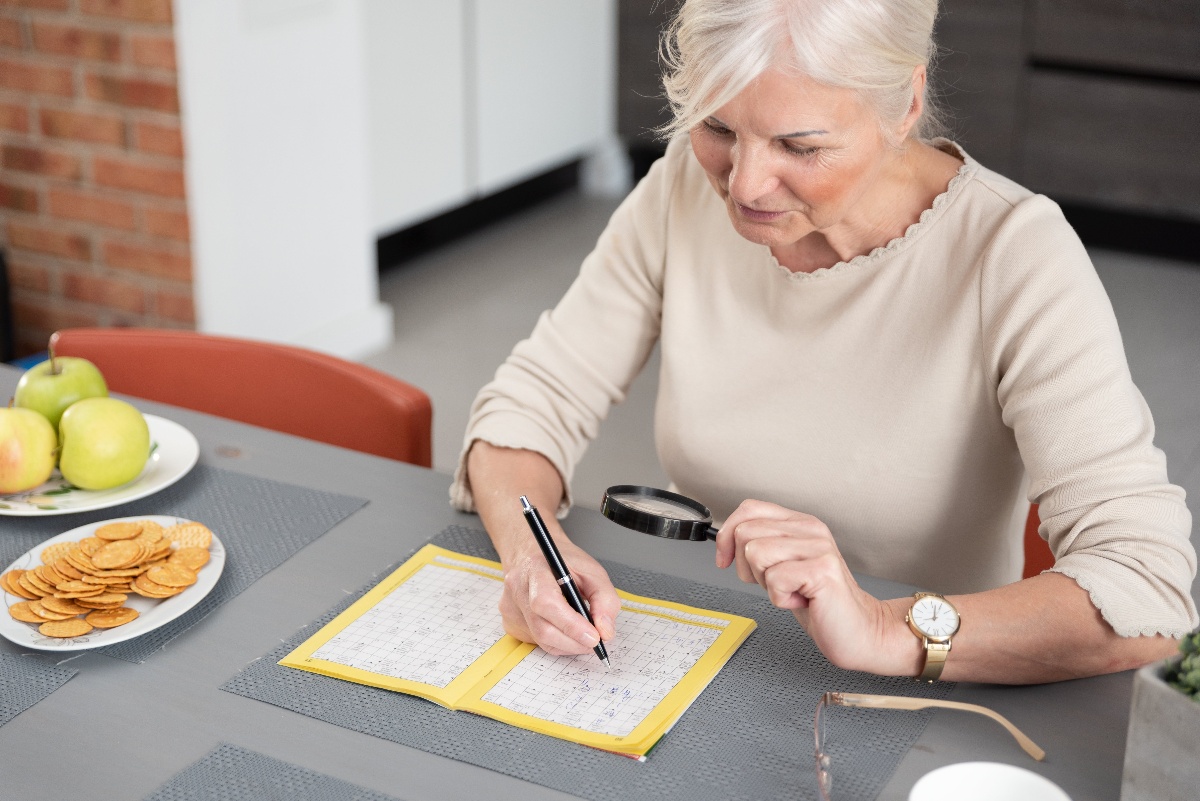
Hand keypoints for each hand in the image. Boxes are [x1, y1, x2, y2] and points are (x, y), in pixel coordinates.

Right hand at [498, 526, 620, 655]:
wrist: (535, 554)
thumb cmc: (563, 562)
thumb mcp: (592, 570)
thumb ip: (604, 600)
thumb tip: (605, 631)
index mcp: (535, 569)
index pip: (547, 603)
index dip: (571, 625)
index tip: (594, 636)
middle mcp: (517, 589)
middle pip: (543, 628)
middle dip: (574, 641)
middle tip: (595, 641)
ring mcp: (510, 608)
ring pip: (541, 640)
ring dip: (568, 644)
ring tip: (584, 635)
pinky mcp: (510, 622)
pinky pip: (537, 642)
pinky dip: (557, 642)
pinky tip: (565, 629)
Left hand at [715, 499, 906, 674]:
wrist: (857, 630)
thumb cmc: (818, 602)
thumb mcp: (781, 567)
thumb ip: (760, 546)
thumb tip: (724, 539)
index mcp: (799, 523)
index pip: (750, 509)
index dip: (727, 535)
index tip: (724, 559)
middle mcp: (810, 529)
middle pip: (745, 533)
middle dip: (747, 567)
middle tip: (775, 583)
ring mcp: (818, 547)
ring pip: (756, 553)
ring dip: (766, 583)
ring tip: (791, 590)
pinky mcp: (822, 570)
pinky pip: (774, 579)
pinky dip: (780, 599)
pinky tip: (802, 601)